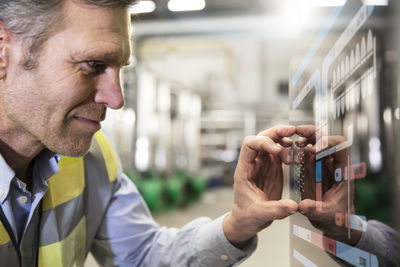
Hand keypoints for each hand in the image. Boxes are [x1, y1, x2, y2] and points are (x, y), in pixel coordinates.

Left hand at [223, 125, 297, 244]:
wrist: (247, 221)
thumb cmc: (247, 216)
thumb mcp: (260, 215)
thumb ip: (276, 210)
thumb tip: (294, 206)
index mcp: (244, 170)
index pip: (249, 144)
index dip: (263, 142)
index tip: (278, 150)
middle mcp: (253, 163)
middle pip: (261, 137)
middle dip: (276, 132)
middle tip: (292, 131)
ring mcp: (263, 164)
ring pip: (271, 141)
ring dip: (283, 139)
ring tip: (296, 145)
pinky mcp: (272, 168)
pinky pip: (279, 151)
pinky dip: (288, 149)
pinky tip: (295, 155)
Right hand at [295, 125, 360, 244]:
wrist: (334, 224)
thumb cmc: (337, 219)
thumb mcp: (326, 216)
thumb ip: (315, 210)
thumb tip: (303, 206)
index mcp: (343, 172)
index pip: (341, 147)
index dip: (329, 143)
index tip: (315, 148)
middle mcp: (333, 165)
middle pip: (326, 140)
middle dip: (313, 134)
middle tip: (298, 132)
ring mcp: (322, 166)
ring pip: (315, 144)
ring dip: (304, 139)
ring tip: (292, 142)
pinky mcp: (312, 170)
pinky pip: (306, 154)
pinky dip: (298, 150)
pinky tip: (290, 152)